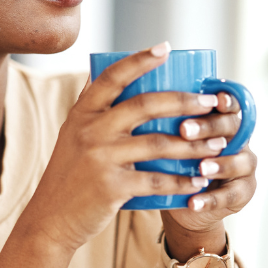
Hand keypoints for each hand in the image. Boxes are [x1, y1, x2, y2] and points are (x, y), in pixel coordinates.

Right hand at [0, 43, 254, 267]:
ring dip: (193, 145)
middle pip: (145, 106)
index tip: (166, 48)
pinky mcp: (112, 188)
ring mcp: (101, 159)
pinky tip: (198, 182)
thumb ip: (93, 110)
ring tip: (217, 144)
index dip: (139, 60)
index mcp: (83, 114)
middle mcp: (90, 131)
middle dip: (184, 101)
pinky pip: (156, 180)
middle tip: (210, 101)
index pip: (112, 77)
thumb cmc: (69, 176)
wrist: (49, 219)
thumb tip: (110, 74)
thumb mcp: (72, 136)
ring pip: (158, 144)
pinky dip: (181, 182)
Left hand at [160, 91, 257, 264]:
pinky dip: (210, 200)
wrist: (180, 202)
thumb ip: (159, 118)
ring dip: (220, 164)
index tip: (212, 98)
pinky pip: (229, 196)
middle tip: (184, 130)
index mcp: (221, 119)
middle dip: (209, 127)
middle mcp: (238, 138)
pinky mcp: (242, 192)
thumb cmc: (170, 162)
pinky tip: (194, 202)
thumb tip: (128, 91)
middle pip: (232, 127)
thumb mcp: (166, 138)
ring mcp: (244, 166)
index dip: (224, 99)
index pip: (229, 103)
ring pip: (238, 161)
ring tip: (202, 168)